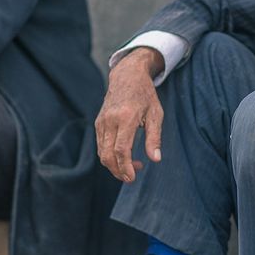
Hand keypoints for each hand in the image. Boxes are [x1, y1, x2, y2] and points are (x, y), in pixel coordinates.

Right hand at [96, 47, 163, 181]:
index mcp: (126, 117)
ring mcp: (101, 122)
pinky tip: (124, 156)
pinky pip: (100, 145)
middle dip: (118, 171)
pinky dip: (110, 156)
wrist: (127, 76)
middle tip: (132, 177)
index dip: (125, 166)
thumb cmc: (145, 95)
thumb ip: (155, 138)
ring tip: (132, 166)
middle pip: (107, 155)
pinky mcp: (98, 123)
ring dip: (114, 165)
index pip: (121, 149)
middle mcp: (110, 120)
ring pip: (101, 152)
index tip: (132, 177)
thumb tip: (155, 159)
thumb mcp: (156, 114)